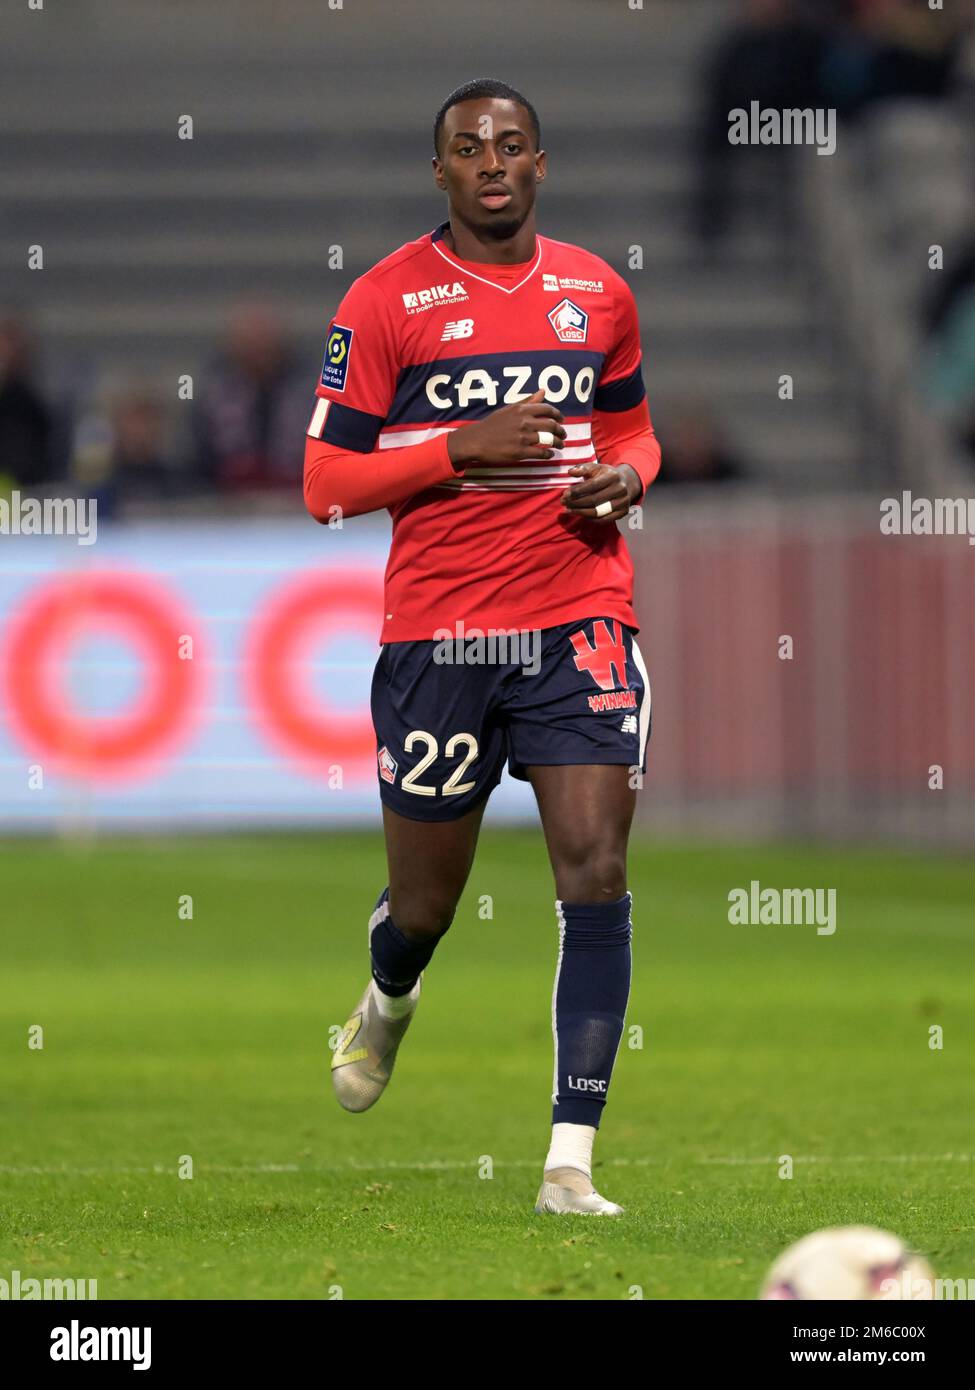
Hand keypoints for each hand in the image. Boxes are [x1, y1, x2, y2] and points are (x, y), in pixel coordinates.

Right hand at [447, 389, 566, 467]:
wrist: (476, 441)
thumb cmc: (493, 425)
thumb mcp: (509, 409)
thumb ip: (528, 401)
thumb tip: (543, 391)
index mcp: (521, 410)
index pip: (547, 409)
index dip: (558, 414)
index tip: (561, 420)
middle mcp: (524, 422)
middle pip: (551, 425)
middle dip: (561, 431)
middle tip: (563, 435)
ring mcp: (522, 438)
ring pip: (549, 440)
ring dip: (558, 443)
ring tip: (560, 445)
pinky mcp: (520, 452)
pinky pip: (540, 453)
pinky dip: (548, 454)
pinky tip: (549, 454)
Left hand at [561, 462, 642, 521]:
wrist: (626, 483)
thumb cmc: (606, 475)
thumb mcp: (596, 468)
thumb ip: (583, 468)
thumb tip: (570, 472)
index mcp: (613, 476)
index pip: (592, 486)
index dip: (577, 491)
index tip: (564, 494)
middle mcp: (620, 489)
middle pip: (594, 500)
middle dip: (576, 502)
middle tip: (563, 503)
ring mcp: (623, 502)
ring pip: (598, 512)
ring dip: (580, 512)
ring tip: (568, 510)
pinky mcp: (623, 512)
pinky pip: (603, 520)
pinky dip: (590, 518)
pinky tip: (580, 514)